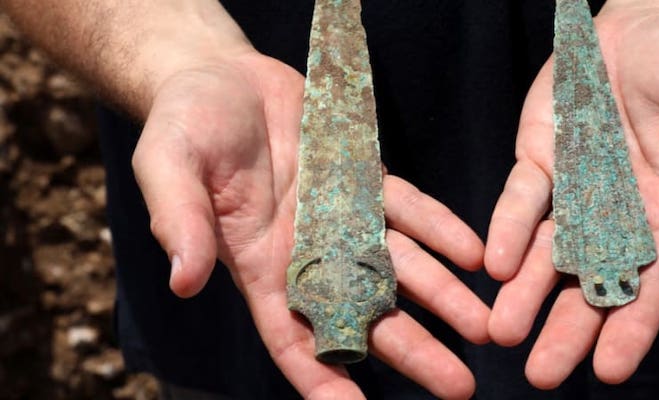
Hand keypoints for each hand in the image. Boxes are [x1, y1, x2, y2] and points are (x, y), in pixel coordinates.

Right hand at [131, 51, 488, 398]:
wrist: (221, 76)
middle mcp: (307, 252)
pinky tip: (473, 253)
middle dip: (411, 349)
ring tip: (486, 326)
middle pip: (365, 313)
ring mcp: (341, 216)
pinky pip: (409, 209)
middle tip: (459, 386)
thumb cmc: (184, 124)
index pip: (292, 336)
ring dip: (442, 296)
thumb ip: (180, 223)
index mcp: (259, 265)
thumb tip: (183, 282)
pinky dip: (440, 229)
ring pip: (399, 267)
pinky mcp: (363, 177)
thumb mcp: (169, 166)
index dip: (321, 378)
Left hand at [485, 3, 658, 388]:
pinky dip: (508, 230)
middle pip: (589, 282)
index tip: (609, 373)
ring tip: (502, 331)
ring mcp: (573, 187)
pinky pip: (521, 200)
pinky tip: (495, 263)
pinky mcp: (539, 157)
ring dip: (524, 292)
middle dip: (566, 328)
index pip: (650, 282)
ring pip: (545, 252)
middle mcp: (617, 211)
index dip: (631, 327)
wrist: (647, 25)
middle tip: (540, 376)